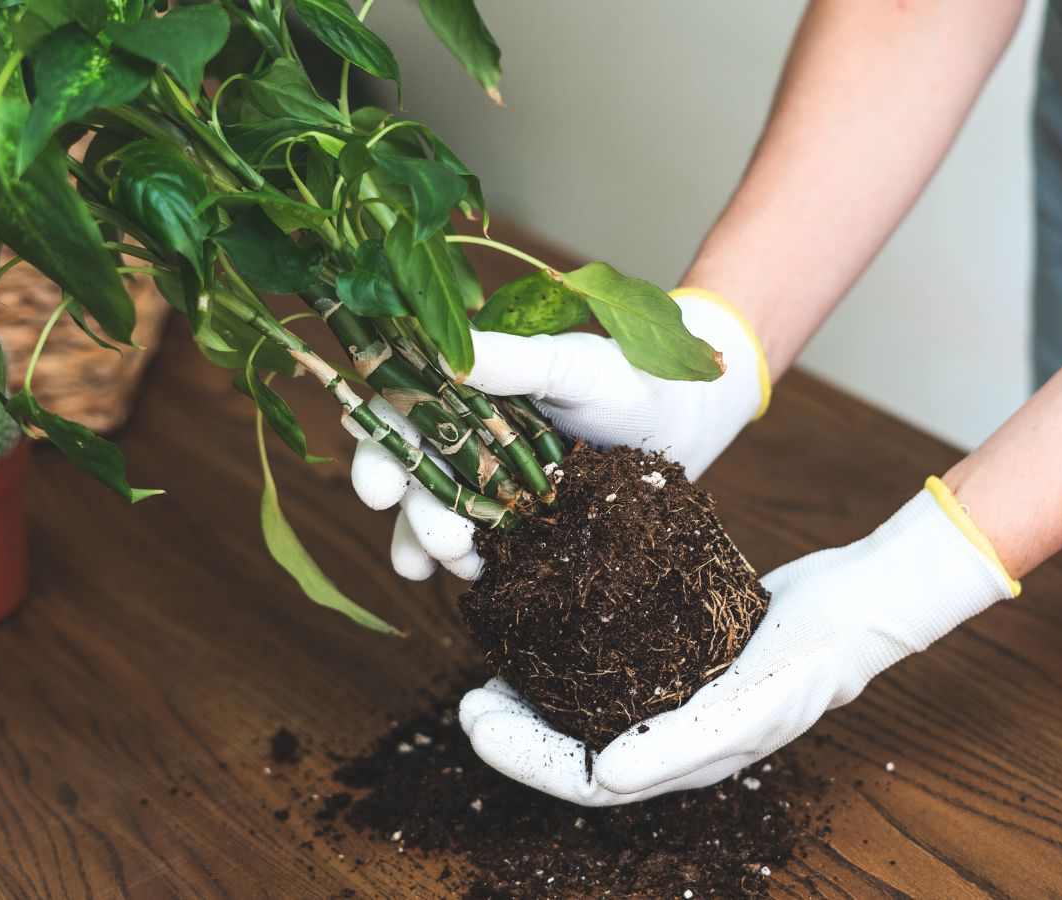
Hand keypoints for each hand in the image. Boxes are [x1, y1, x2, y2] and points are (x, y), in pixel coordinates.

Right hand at [349, 290, 769, 580]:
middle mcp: (465, 433)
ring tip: (456, 562)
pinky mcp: (519, 522)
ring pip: (437, 515)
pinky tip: (476, 578)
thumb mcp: (572, 366)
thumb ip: (514, 362)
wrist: (685, 420)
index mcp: (465, 386)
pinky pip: (480, 545)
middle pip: (410, 473)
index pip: (399, 411)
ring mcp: (490, 480)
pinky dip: (469, 563)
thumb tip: (450, 352)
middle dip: (410, 510)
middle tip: (437, 539)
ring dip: (431, 543)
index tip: (376, 486)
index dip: (377, 446)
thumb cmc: (629, 378)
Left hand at [456, 482, 1019, 804]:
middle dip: (517, 730)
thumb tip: (601, 779)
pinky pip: (613, 666)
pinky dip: (573, 654)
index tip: (474, 719)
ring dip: (539, 695)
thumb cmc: (807, 663)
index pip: (583, 781)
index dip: (522, 759)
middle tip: (471, 692)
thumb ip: (679, 744)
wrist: (856, 608)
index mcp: (680, 763)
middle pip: (575, 750)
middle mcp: (670, 738)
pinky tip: (551, 623)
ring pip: (589, 710)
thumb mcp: (747, 705)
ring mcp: (677, 697)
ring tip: (497, 664)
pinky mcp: (683, 653)